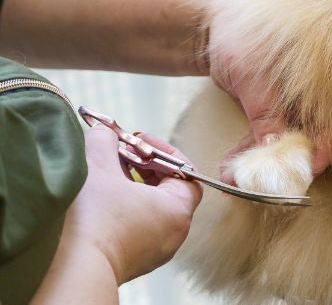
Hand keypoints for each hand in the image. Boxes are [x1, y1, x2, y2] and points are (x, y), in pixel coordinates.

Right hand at [63, 127, 202, 282]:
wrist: (71, 271)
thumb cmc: (91, 220)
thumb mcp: (97, 166)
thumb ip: (105, 142)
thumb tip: (105, 133)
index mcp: (177, 211)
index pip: (187, 174)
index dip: (165, 152)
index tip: (141, 141)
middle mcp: (173, 234)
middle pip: (169, 190)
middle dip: (146, 166)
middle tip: (122, 152)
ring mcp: (154, 251)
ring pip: (151, 209)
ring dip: (132, 187)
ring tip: (107, 172)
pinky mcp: (133, 262)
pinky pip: (138, 228)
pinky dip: (125, 209)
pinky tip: (100, 198)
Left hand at [207, 16, 331, 181]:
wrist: (213, 18)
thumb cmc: (240, 32)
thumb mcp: (252, 74)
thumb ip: (267, 112)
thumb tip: (279, 147)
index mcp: (324, 74)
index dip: (323, 148)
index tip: (303, 170)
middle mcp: (316, 92)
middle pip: (312, 137)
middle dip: (282, 164)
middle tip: (256, 184)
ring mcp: (296, 103)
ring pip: (286, 142)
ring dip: (261, 164)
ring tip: (231, 180)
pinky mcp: (275, 112)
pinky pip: (268, 138)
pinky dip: (250, 154)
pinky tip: (229, 168)